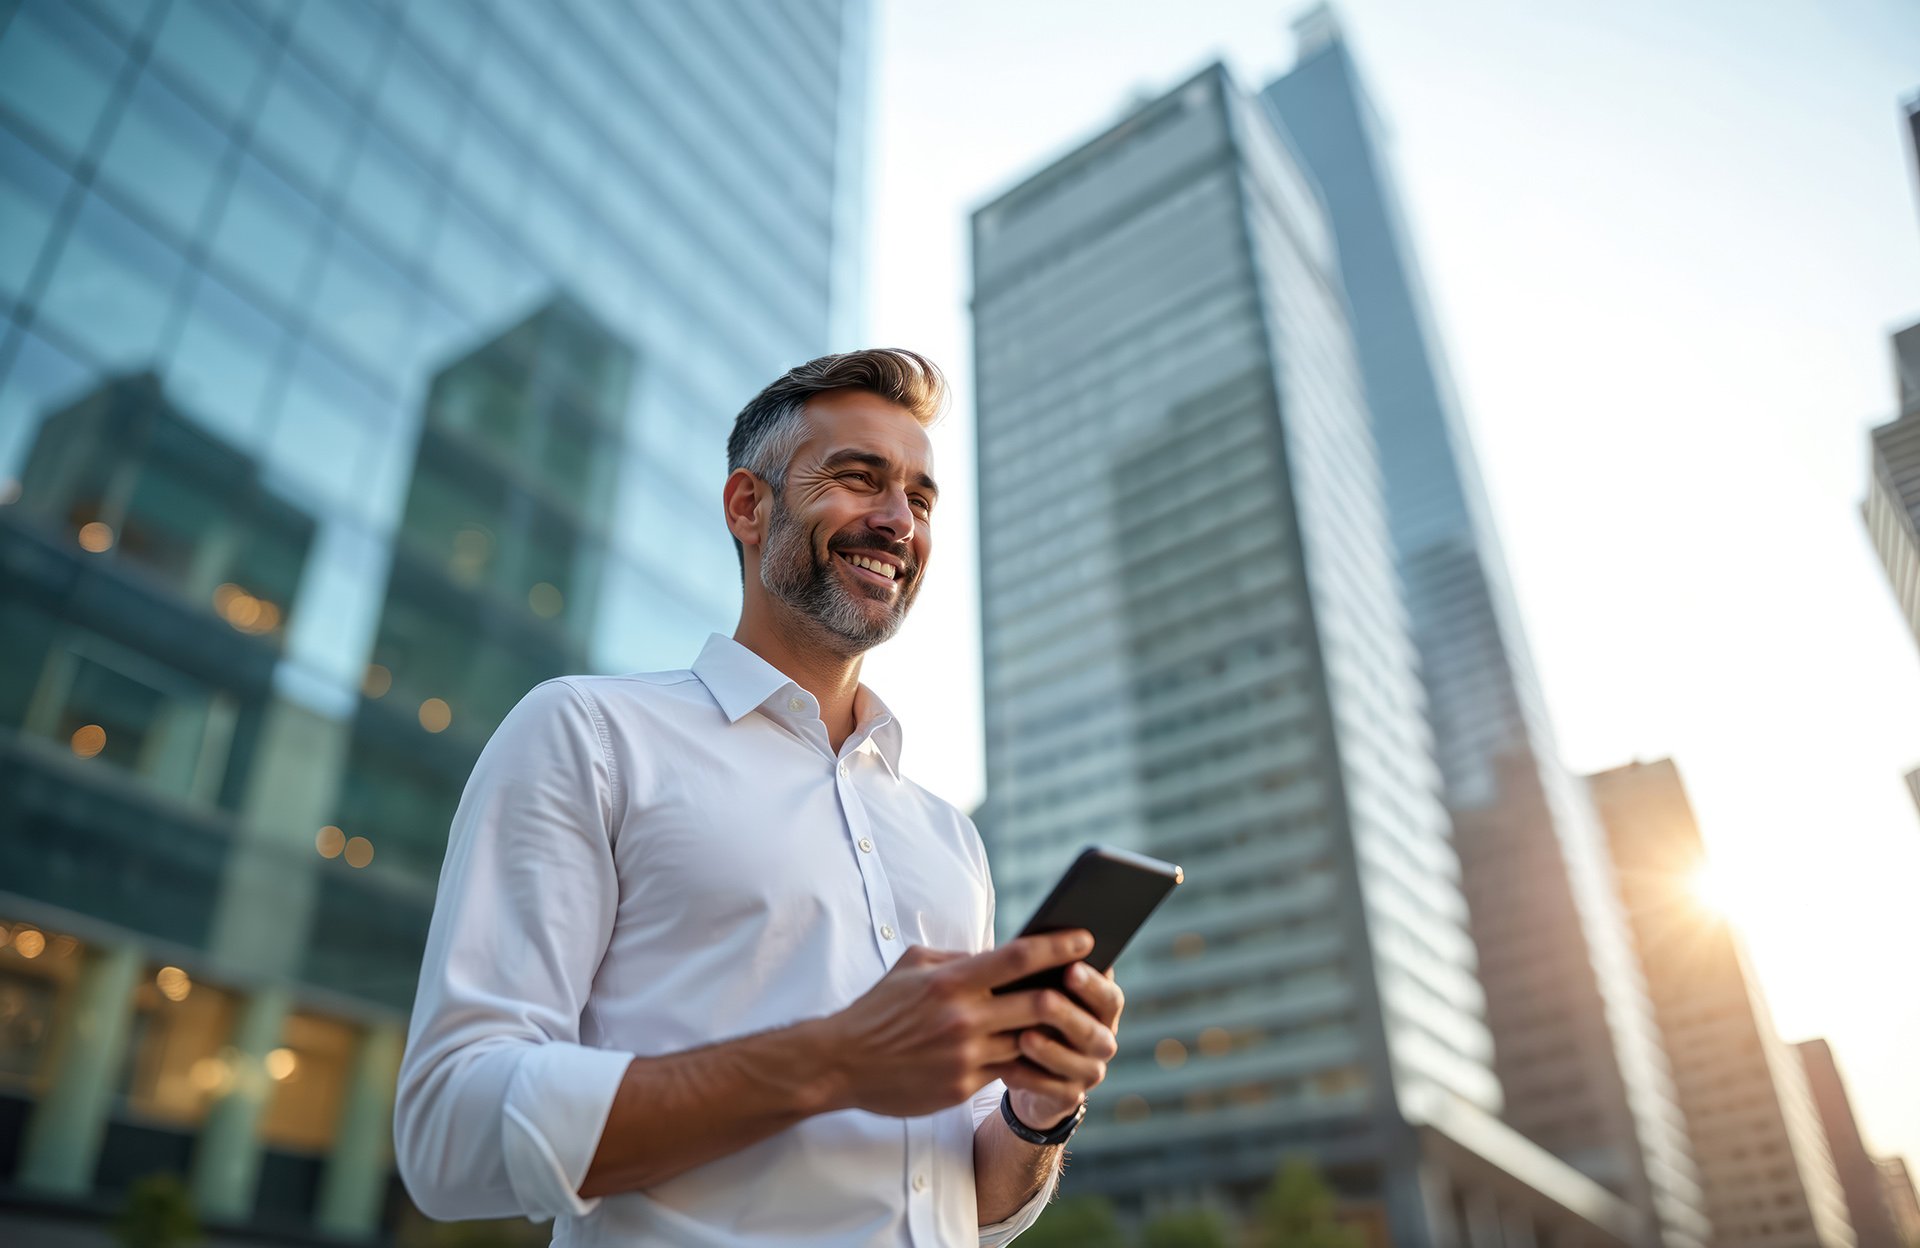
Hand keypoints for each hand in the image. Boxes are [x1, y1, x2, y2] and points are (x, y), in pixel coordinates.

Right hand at [820, 931, 1099, 1118]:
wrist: (842, 1062)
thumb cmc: (879, 1008)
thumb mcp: (913, 965)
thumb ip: (958, 957)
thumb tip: (999, 953)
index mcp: (951, 980)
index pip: (1018, 958)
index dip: (1058, 946)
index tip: (1086, 937)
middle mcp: (963, 1018)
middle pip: (1038, 1004)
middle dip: (1070, 994)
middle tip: (1091, 985)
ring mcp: (965, 1056)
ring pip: (1029, 1042)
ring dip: (1052, 1032)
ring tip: (1074, 1019)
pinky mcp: (963, 1086)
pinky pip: (1009, 1071)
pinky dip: (1028, 1061)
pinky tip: (1043, 1054)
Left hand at [1004, 960, 1123, 1131]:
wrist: (1026, 1066)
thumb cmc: (1030, 1013)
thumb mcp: (1037, 990)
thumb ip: (1043, 974)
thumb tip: (1027, 946)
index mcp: (1100, 1009)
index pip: (1109, 996)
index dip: (1093, 984)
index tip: (1070, 967)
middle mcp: (1102, 1040)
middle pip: (1095, 1031)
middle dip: (1068, 1014)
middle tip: (1044, 999)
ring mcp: (1089, 1071)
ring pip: (1080, 1064)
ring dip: (1052, 1050)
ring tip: (1024, 1037)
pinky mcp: (1069, 1097)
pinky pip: (1055, 1092)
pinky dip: (1031, 1079)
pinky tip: (1007, 1067)